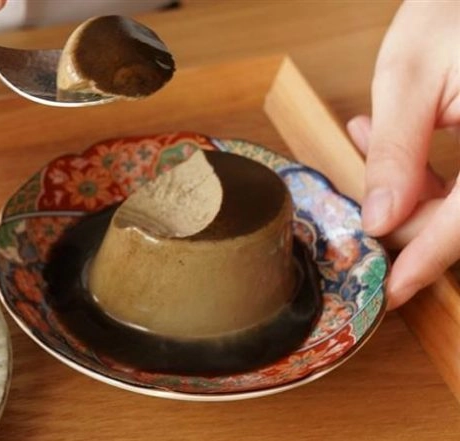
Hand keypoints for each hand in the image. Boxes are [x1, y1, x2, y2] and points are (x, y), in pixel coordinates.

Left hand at [346, 0, 459, 309]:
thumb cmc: (455, 11)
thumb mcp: (411, 75)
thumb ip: (397, 152)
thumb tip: (379, 221)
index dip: (426, 259)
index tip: (391, 291)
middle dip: (408, 212)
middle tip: (362, 180)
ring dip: (418, 192)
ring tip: (370, 138)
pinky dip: (436, 177)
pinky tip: (400, 145)